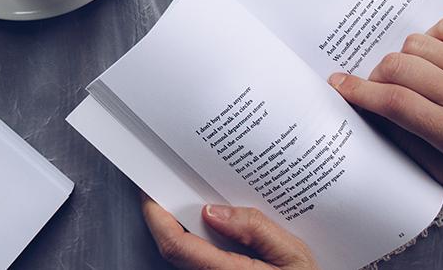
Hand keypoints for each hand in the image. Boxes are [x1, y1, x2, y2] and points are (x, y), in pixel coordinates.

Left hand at [141, 193, 318, 269]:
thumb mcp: (293, 255)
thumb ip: (256, 230)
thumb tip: (214, 210)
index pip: (176, 244)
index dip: (156, 216)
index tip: (149, 190)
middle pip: (173, 248)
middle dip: (163, 215)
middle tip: (164, 183)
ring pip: (184, 255)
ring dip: (179, 226)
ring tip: (185, 195)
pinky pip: (197, 259)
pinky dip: (194, 237)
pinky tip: (207, 220)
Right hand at [329, 17, 442, 185]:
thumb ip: (412, 145)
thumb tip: (373, 116)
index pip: (394, 102)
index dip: (359, 91)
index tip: (339, 84)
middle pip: (399, 68)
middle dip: (376, 75)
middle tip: (377, 87)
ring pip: (417, 45)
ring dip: (404, 57)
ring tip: (412, 74)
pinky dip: (431, 38)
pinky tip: (433, 56)